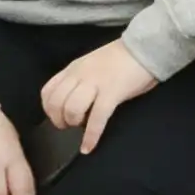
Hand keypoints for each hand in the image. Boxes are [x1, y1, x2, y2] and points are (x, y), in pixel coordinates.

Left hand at [37, 39, 160, 152]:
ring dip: (74, 123)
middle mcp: (81, 74)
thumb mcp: (92, 64)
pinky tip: (88, 147)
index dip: (49, 109)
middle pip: (56, 102)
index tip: (58, 116)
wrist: (147, 47)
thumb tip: (72, 101)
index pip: (48, 91)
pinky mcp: (112, 92)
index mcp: (74, 68)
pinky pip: (96, 118)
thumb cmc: (123, 57)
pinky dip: (91, 136)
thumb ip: (80, 79)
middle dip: (59, 119)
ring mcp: (96, 83)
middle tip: (70, 124)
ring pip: (72, 109)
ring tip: (82, 127)